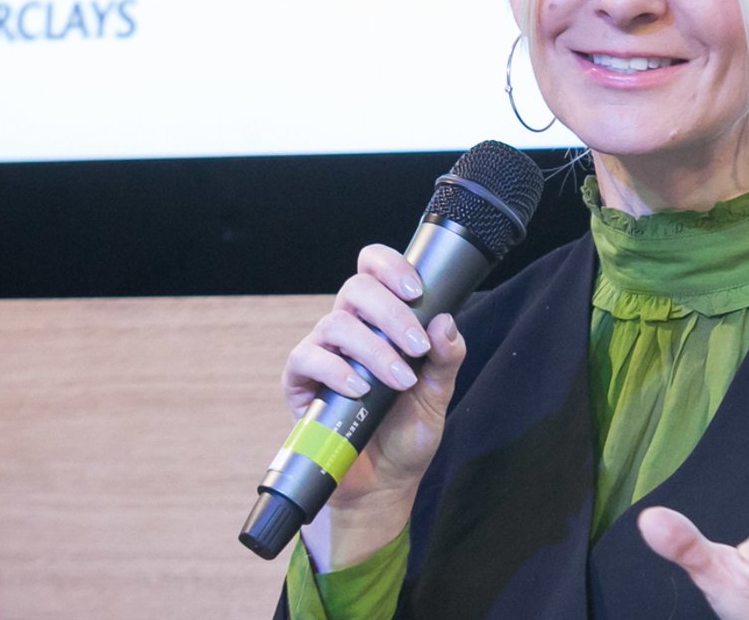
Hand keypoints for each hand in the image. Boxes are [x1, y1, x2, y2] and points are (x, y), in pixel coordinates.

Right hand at [282, 244, 466, 568]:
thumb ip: (447, 357)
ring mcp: (323, 352)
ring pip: (336, 322)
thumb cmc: (407, 434)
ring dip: (373, 349)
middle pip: (356, 288)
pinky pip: (308, 358)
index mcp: (382, 321)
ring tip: (399, 380)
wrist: (384, 484)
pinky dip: (336, 370)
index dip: (390, 265)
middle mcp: (350, 329)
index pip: (373, 269)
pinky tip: (359, 389)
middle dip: (391, 312)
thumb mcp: (438, 394)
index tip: (417, 290)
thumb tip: (445, 321)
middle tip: (417, 346)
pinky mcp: (301, 382)